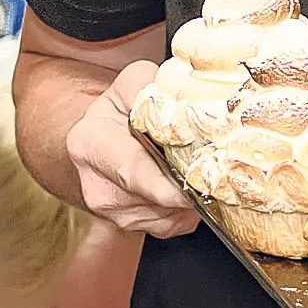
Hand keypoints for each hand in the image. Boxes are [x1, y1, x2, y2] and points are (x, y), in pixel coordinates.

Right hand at [65, 63, 199, 237]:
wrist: (110, 132)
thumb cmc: (124, 106)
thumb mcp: (134, 82)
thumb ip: (153, 88)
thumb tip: (184, 103)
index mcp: (90, 144)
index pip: (132, 171)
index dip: (166, 184)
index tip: (195, 187)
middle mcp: (96, 184)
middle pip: (154, 197)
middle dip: (189, 187)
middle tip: (217, 171)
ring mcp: (112, 210)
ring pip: (167, 214)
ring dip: (190, 197)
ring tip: (197, 168)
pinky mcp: (131, 225)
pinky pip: (171, 224)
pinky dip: (187, 209)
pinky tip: (186, 184)